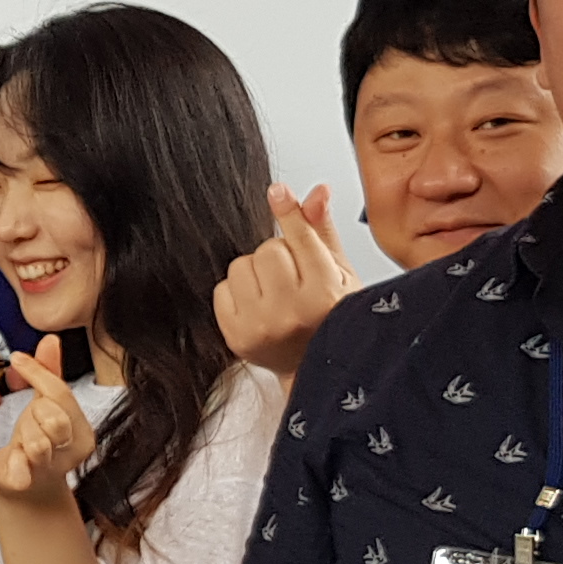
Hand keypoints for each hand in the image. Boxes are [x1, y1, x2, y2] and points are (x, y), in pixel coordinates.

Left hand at [0, 335, 92, 506]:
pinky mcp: (27, 484)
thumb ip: (49, 372)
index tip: (17, 359)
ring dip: (21, 437)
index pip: (61, 392)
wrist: (24, 490)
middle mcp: (73, 452)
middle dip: (32, 414)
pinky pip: (20, 468)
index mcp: (83, 432)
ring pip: (36, 440)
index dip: (37, 372)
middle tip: (28, 424)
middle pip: (50, 415)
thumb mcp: (44, 405)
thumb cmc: (36, 442)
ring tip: (22, 444)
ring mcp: (52, 470)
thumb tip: (51, 339)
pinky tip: (15, 462)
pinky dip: (14, 462)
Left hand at [213, 185, 360, 384]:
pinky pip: (222, 288)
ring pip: (242, 266)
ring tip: (275, 294)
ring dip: (255, 273)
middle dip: (279, 255)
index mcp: (326, 294)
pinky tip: (258, 307)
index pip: (301, 239)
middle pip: (268, 249)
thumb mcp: (340, 275)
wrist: (311, 372)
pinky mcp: (236, 336)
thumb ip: (322, 232)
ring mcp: (261, 326)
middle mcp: (293, 311)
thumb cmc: (330, 321)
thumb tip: (316, 192)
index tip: (277, 192)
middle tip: (293, 279)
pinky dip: (236, 292)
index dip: (289, 211)